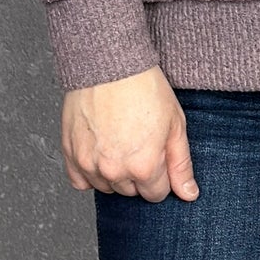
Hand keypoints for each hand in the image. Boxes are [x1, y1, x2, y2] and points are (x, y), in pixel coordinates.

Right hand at [61, 65, 198, 202]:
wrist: (111, 64)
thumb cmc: (144, 88)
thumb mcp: (175, 125)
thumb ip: (181, 164)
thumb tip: (188, 194)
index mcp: (143, 167)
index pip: (156, 194)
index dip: (161, 175)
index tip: (158, 154)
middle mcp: (114, 171)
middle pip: (131, 192)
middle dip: (139, 174)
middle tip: (139, 143)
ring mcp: (89, 164)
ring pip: (106, 187)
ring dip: (115, 173)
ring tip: (121, 143)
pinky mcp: (70, 154)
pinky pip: (79, 181)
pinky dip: (90, 173)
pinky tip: (101, 153)